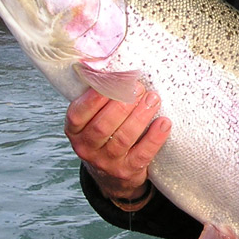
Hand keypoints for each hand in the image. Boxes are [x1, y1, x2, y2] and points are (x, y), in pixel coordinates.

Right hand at [64, 86, 171, 200]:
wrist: (112, 173)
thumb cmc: (105, 133)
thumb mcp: (92, 118)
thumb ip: (98, 96)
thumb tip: (110, 65)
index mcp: (74, 130)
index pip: (78, 114)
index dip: (95, 97)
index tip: (114, 80)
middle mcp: (86, 148)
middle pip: (103, 126)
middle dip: (123, 104)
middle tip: (139, 87)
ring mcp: (106, 162)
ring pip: (123, 138)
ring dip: (140, 116)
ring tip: (153, 99)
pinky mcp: (127, 171)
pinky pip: (142, 154)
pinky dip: (154, 138)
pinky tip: (164, 123)